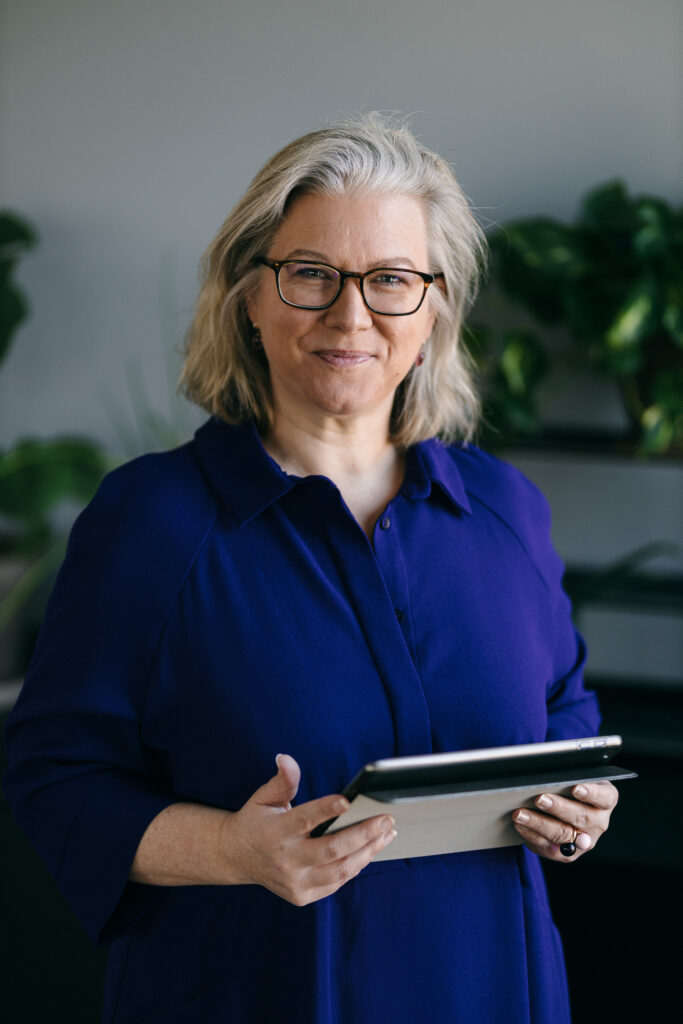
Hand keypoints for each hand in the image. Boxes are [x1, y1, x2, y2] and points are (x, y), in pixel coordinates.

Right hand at [218, 754, 396, 904]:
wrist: (237, 857)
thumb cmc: (257, 820)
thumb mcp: (263, 797)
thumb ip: (282, 780)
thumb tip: (286, 758)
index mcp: (276, 831)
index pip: (305, 819)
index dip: (327, 809)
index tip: (348, 800)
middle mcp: (285, 860)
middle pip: (332, 849)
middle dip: (364, 834)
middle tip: (386, 819)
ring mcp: (295, 882)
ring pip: (340, 870)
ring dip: (368, 852)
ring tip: (387, 834)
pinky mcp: (302, 896)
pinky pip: (336, 882)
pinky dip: (355, 866)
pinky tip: (369, 850)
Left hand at [512, 781, 618, 862]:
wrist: (567, 808)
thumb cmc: (570, 786)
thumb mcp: (576, 777)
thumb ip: (567, 776)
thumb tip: (545, 772)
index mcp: (606, 800)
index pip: (604, 797)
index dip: (591, 793)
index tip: (576, 788)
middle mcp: (599, 822)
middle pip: (581, 817)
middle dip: (558, 807)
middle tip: (539, 799)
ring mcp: (585, 841)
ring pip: (563, 834)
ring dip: (539, 823)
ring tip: (520, 814)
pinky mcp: (568, 854)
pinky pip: (549, 847)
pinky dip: (532, 835)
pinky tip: (520, 825)